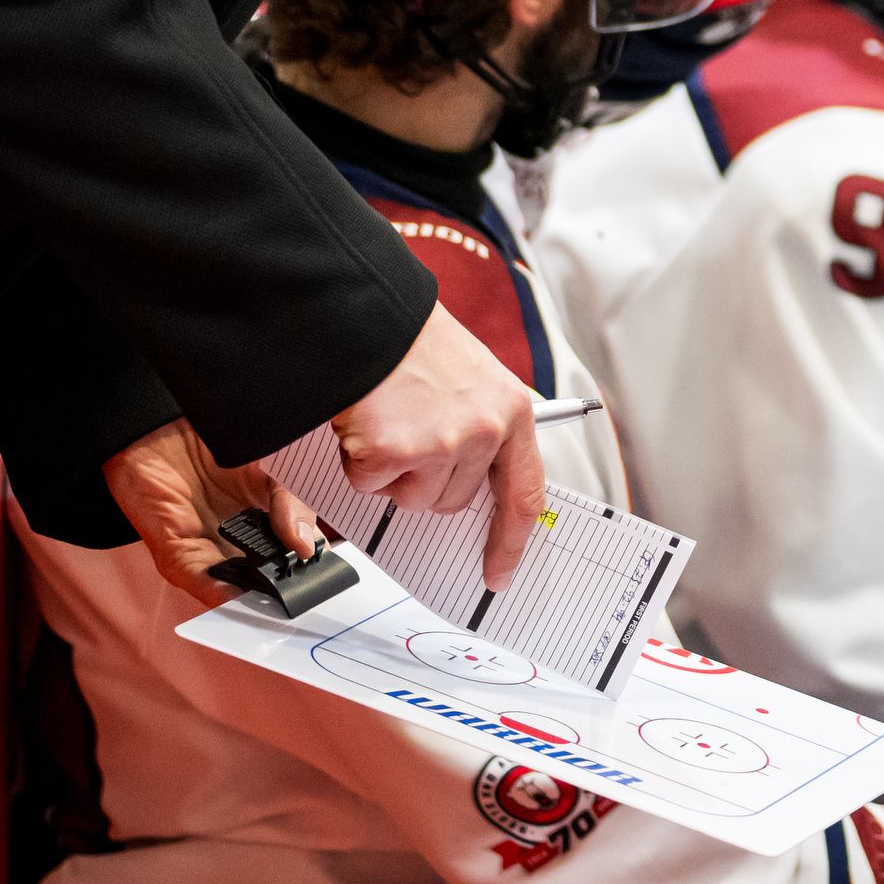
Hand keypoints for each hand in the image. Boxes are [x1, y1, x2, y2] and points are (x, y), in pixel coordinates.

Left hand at [102, 419, 323, 609]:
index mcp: (265, 520)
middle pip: (266, 577)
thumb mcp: (269, 467)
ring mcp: (207, 550)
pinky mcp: (175, 553)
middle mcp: (237, 541)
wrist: (155, 428)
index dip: (311, 567)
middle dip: (284, 590)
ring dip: (254, 598)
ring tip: (276, 602)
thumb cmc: (213, 443)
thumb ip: (291, 502)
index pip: (294, 552)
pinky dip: (217, 593)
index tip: (327, 577)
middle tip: (306, 594)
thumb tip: (307, 546)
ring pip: (235, 587)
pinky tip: (237, 596)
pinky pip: (199, 580)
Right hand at [332, 300, 543, 587]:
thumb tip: (471, 484)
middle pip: (453, 501)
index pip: (524, 495)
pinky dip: (359, 460)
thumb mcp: (474, 378)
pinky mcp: (392, 453)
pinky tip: (365, 420)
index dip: (511, 540)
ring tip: (390, 418)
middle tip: (411, 433)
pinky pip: (371, 484)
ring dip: (393, 470)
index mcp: (511, 412)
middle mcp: (483, 432)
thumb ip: (482, 429)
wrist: (368, 312)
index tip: (500, 571)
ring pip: (412, 498)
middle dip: (428, 481)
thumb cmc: (414, 341)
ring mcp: (439, 445)